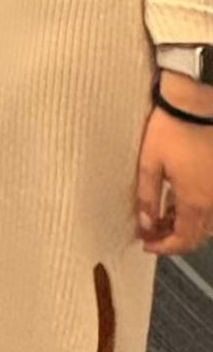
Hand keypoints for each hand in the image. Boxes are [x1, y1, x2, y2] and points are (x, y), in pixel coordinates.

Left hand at [137, 97, 212, 256]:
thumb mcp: (149, 164)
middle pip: (200, 234)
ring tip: (164, 216)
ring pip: (210, 221)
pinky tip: (182, 200)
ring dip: (188, 225)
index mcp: (196, 200)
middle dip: (175, 238)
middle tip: (152, 232)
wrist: (196, 104)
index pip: (184, 239)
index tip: (148, 244)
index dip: (165, 247)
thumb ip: (147, 198)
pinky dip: (199, 210)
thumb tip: (145, 224)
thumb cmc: (170, 130)